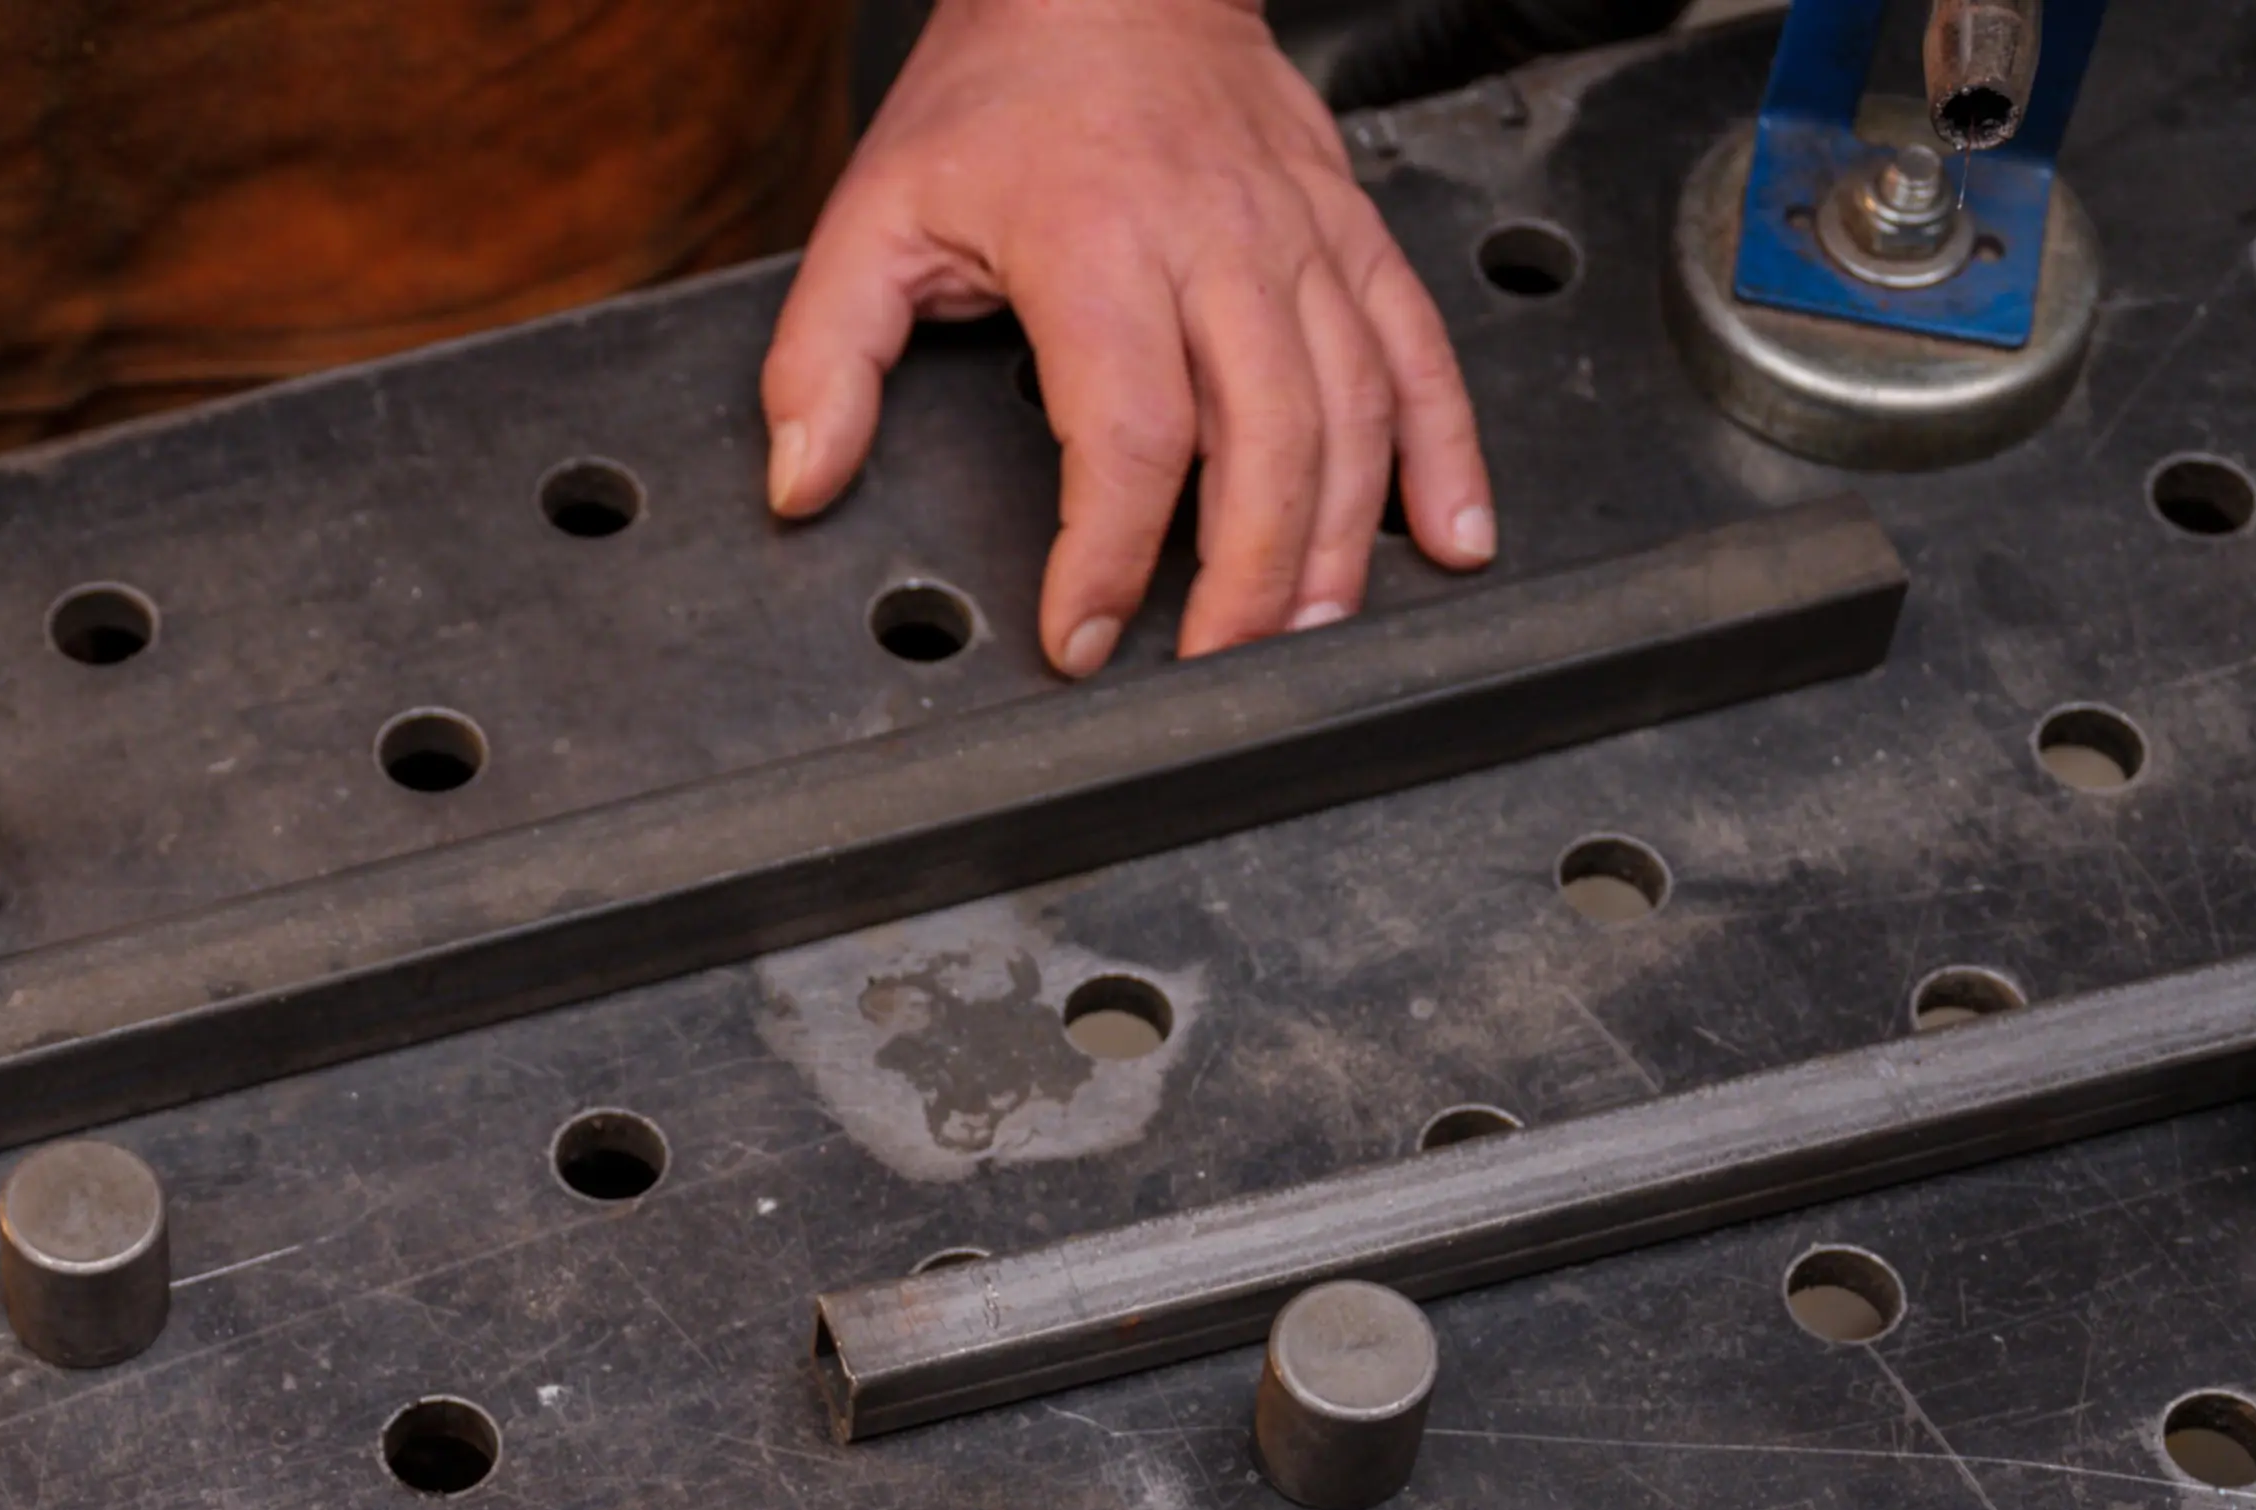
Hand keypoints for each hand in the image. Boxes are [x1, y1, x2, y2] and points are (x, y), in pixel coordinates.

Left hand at [765, 0, 1496, 673]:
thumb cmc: (1000, 93)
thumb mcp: (875, 213)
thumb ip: (825, 357)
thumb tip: (802, 482)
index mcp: (1099, 248)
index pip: (1129, 435)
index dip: (1106, 556)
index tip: (1078, 638)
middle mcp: (1218, 246)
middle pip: (1265, 442)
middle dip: (1243, 579)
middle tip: (1212, 670)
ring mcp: (1301, 240)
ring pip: (1353, 410)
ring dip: (1340, 540)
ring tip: (1308, 633)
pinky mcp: (1351, 233)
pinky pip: (1419, 348)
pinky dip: (1448, 450)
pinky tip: (1453, 534)